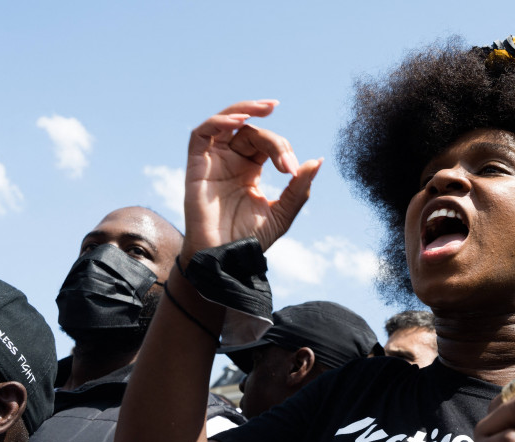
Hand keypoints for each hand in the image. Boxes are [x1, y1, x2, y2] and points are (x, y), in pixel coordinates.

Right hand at [182, 100, 322, 260]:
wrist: (227, 259)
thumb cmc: (250, 240)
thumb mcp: (283, 213)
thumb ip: (299, 188)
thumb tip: (318, 161)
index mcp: (250, 170)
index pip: (267, 144)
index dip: (283, 150)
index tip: (292, 172)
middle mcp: (230, 162)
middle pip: (251, 133)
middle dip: (274, 142)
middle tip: (287, 165)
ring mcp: (213, 162)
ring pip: (226, 122)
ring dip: (246, 110)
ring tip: (267, 109)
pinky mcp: (196, 166)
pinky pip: (201, 134)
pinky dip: (219, 121)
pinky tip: (239, 121)